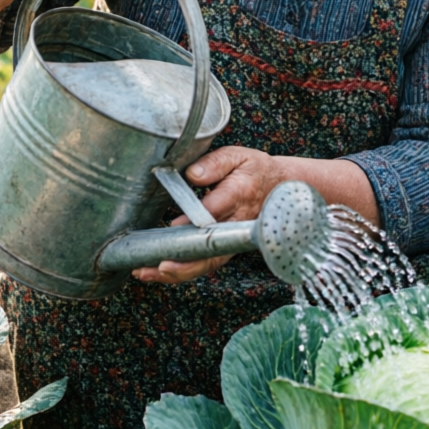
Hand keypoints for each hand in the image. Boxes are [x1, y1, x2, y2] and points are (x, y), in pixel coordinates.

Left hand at [132, 147, 284, 284]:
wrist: (279, 187)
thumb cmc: (253, 170)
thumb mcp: (237, 156)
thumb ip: (214, 163)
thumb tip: (192, 174)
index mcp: (240, 193)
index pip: (216, 210)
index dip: (195, 220)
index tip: (175, 226)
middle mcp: (237, 221)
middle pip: (212, 247)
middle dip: (184, 260)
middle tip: (159, 264)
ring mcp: (233, 238)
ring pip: (208, 261)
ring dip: (179, 271)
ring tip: (148, 272)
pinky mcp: (228, 247)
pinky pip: (207, 263)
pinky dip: (183, 271)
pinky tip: (160, 272)